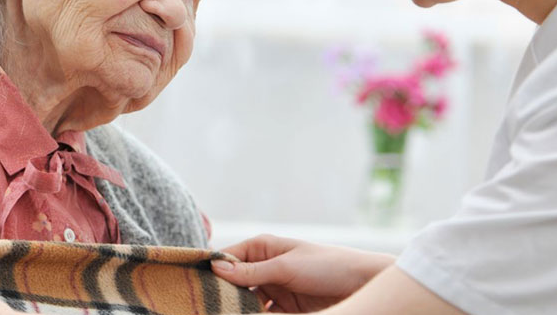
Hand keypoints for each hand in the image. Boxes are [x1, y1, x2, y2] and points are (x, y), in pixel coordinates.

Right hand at [211, 234, 393, 312]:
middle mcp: (264, 266)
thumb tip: (216, 267)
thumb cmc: (327, 265)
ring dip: (236, 308)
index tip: (196, 284)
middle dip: (222, 293)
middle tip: (205, 305)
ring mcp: (273, 288)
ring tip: (223, 314)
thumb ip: (251, 271)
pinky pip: (260, 313)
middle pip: (233, 282)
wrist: (361, 285)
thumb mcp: (286, 267)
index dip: (211, 269)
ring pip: (244, 301)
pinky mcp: (283, 308)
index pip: (227, 257)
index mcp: (263, 247)